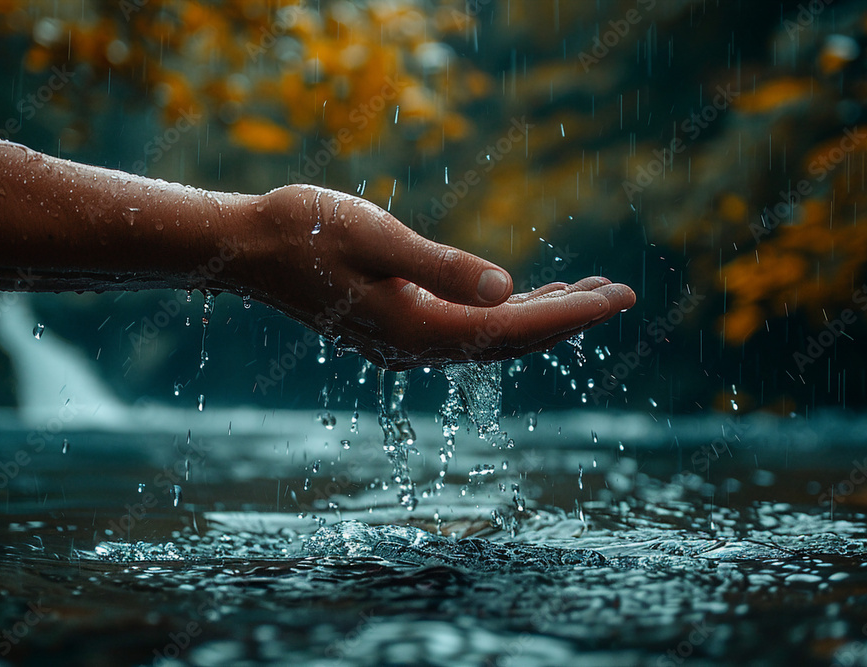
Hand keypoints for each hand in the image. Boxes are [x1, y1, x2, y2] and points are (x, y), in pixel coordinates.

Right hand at [233, 185, 635, 369]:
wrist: (246, 249)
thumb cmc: (305, 231)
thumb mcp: (377, 238)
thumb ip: (441, 267)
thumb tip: (508, 290)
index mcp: (416, 327)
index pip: (513, 327)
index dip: (572, 314)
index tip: (620, 299)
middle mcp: (414, 346)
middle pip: (509, 339)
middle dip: (568, 317)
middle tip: (620, 294)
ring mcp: (403, 341)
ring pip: (488, 336)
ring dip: (539, 315)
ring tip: (586, 292)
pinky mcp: (394, 326)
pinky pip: (465, 328)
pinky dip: (503, 313)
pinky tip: (520, 295)